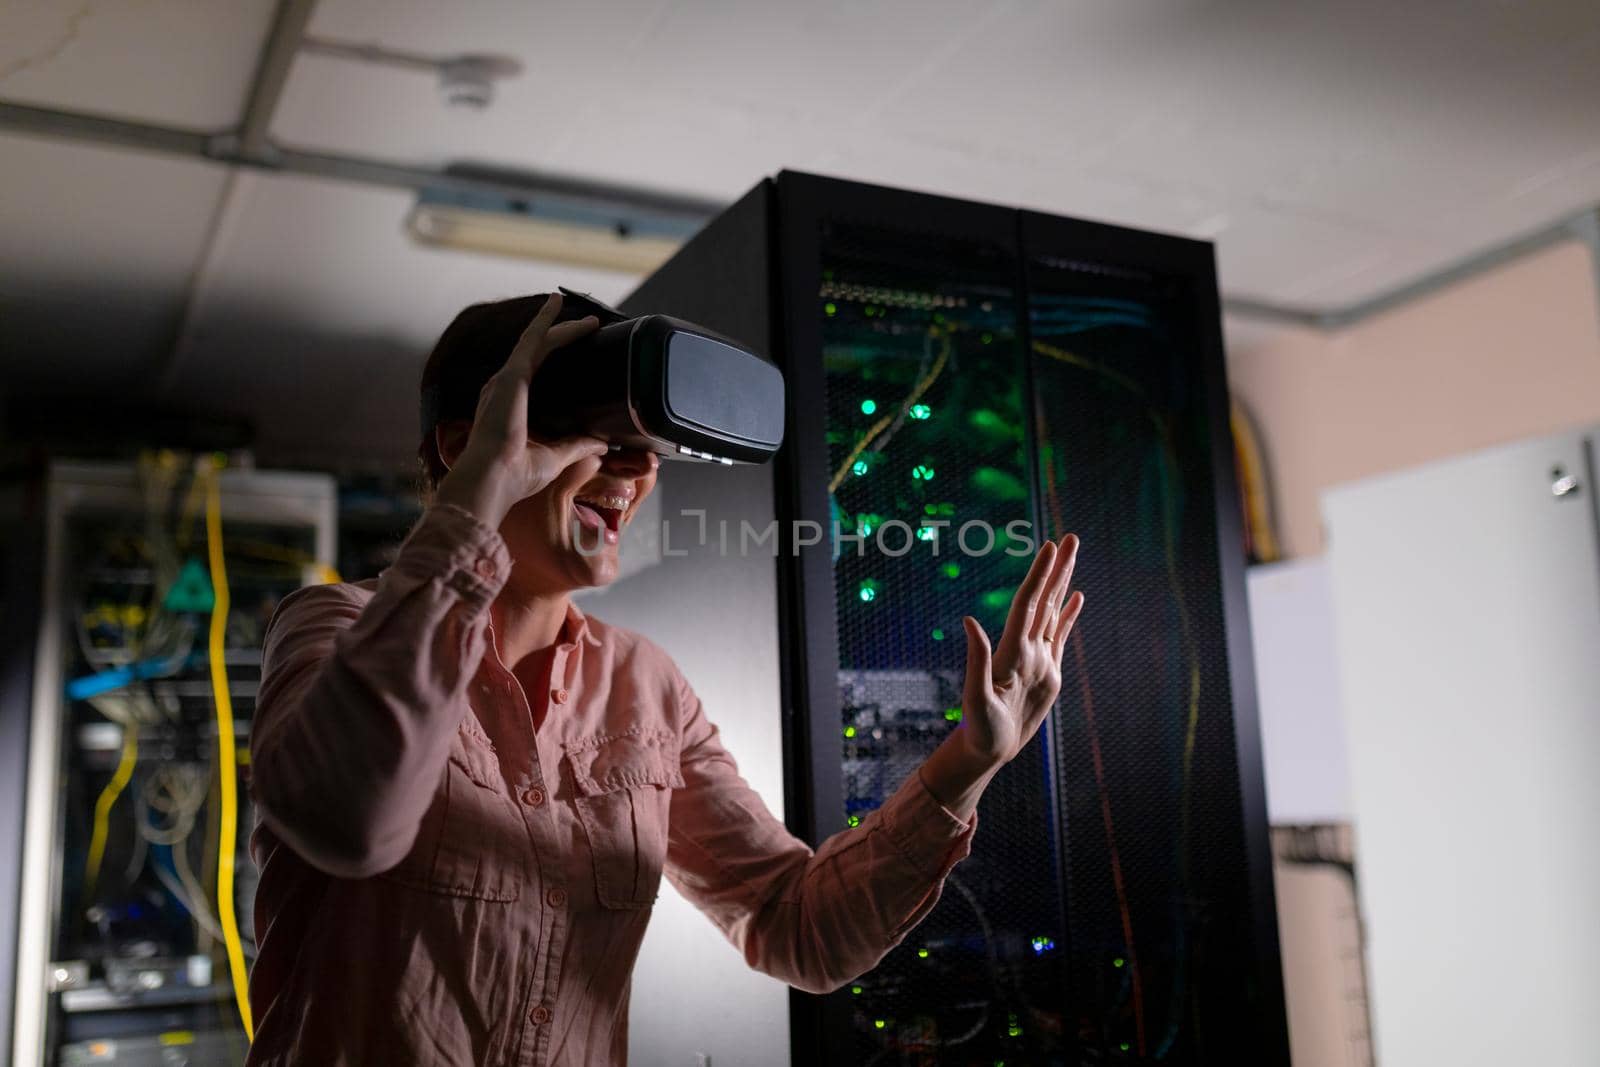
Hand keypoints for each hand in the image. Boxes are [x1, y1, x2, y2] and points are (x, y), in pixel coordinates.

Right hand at [435, 293, 609, 526]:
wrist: (492, 481)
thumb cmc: (514, 476)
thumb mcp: (554, 457)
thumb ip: (576, 445)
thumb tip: (602, 443)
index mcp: (510, 406)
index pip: (533, 372)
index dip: (551, 356)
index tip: (570, 347)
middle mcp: (504, 388)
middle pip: (535, 351)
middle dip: (559, 334)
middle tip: (586, 324)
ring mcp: (506, 379)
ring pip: (535, 341)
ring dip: (558, 324)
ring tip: (578, 312)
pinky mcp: (512, 375)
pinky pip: (533, 340)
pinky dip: (546, 321)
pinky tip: (557, 306)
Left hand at [958, 534, 1083, 767]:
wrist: (987, 751)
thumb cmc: (978, 730)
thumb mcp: (976, 698)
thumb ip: (976, 660)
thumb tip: (969, 620)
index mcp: (1011, 651)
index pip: (1027, 605)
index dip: (1039, 576)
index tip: (1050, 548)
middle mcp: (1025, 648)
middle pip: (1044, 600)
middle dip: (1057, 569)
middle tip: (1071, 537)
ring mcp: (1038, 658)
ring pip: (1053, 612)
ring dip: (1062, 583)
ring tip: (1073, 555)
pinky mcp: (1048, 673)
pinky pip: (1060, 636)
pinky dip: (1068, 616)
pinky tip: (1076, 597)